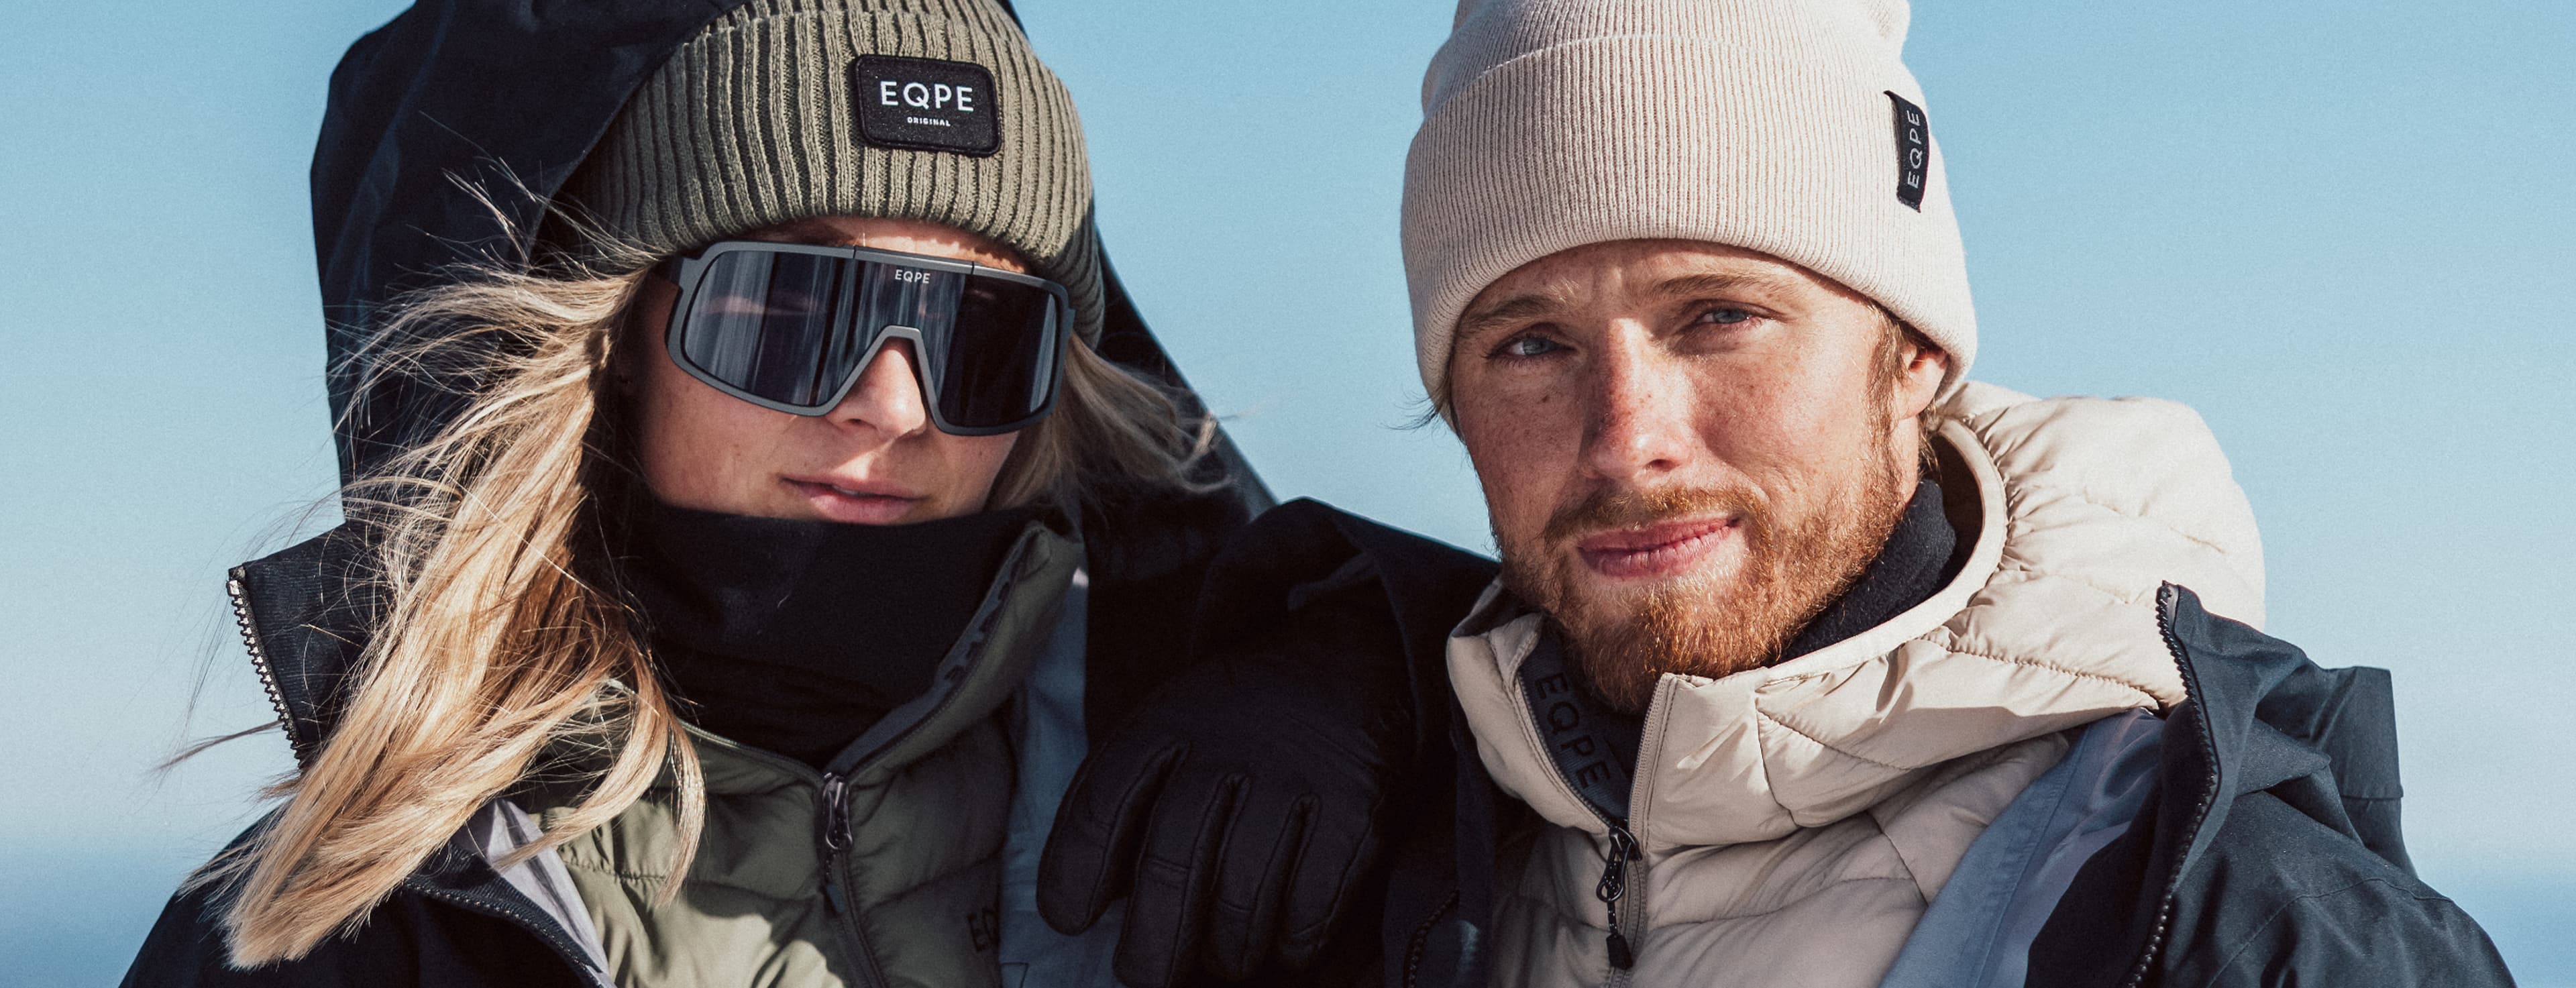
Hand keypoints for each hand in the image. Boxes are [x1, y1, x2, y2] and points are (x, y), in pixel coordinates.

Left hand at [1039, 560, 1412, 986]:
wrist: (1356, 658)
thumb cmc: (1243, 719)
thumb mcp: (1170, 726)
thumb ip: (1128, 799)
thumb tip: (1095, 904)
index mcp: (1167, 723)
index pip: (1099, 807)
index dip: (1073, 875)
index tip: (1068, 919)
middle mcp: (1229, 746)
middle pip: (1171, 865)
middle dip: (1150, 944)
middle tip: (1143, 974)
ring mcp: (1297, 776)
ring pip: (1242, 898)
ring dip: (1225, 953)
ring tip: (1221, 963)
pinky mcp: (1359, 805)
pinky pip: (1313, 903)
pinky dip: (1292, 943)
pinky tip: (1283, 947)